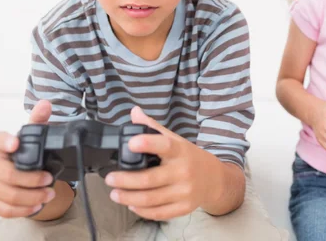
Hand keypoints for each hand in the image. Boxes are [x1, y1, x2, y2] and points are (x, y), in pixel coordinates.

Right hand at [0, 100, 55, 217]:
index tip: (16, 144)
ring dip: (31, 197)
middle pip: (7, 175)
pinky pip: (3, 209)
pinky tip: (36, 206)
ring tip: (49, 194)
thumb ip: (38, 121)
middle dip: (31, 180)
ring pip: (7, 195)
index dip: (6, 142)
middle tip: (49, 180)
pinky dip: (22, 210)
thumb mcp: (34, 137)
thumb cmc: (25, 153)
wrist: (19, 174)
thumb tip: (46, 104)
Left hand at [105, 106, 217, 220]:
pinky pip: (158, 213)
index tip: (131, 143)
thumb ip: (153, 127)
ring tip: (115, 193)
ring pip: (150, 199)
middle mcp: (183, 171)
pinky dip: (141, 211)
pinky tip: (131, 204)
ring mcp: (184, 191)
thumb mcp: (175, 140)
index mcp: (179, 151)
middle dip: (124, 180)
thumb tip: (134, 112)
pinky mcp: (184, 208)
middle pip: (149, 179)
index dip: (147, 144)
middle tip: (110, 179)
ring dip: (127, 197)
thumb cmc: (189, 157)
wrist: (215, 180)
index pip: (164, 145)